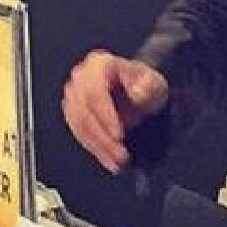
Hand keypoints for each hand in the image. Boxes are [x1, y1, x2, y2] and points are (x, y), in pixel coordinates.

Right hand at [61, 50, 167, 173]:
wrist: (137, 90)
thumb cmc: (145, 84)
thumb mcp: (154, 83)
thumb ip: (148, 88)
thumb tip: (138, 93)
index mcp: (99, 64)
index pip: (95, 92)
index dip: (105, 115)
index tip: (120, 135)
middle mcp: (81, 77)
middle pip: (84, 112)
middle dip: (103, 138)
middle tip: (122, 156)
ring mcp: (74, 95)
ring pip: (80, 127)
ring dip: (100, 148)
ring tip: (119, 163)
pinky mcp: (72, 112)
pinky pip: (80, 134)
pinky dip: (96, 149)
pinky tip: (111, 161)